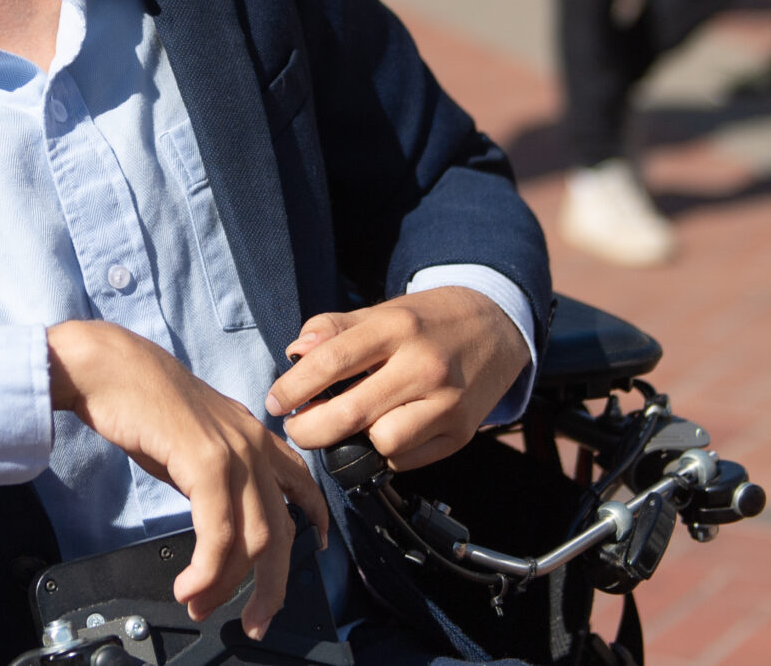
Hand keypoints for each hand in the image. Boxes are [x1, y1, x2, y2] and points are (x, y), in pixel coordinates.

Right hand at [47, 320, 328, 637]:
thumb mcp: (192, 440)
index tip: (314, 553)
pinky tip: (189, 584)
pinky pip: (220, 534)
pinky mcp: (207, 462)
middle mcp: (254, 444)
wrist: (107, 367)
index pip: (301, 486)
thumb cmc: (139, 401)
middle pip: (283, 530)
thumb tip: (216, 522)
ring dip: (229, 585)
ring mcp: (235, 452)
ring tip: (200, 603)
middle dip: (272, 586)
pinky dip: (207, 570)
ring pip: (257, 540)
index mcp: (253, 436)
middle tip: (255, 621)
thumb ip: (214, 474)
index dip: (312, 523)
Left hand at [266, 287, 530, 472]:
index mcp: (397, 328)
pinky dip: (385, 453)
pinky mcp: (462, 434)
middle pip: (351, 414)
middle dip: (310, 430)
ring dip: (354, 443)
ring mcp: (447, 403)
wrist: (496, 328)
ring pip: (381, 443)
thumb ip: (333, 328)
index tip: (274, 401)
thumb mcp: (381, 311)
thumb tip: (295, 353)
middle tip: (296, 428)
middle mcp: (424, 366)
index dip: (294, 387)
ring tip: (348, 427)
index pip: (332, 361)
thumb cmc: (426, 321)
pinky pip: (407, 460)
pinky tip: (382, 432)